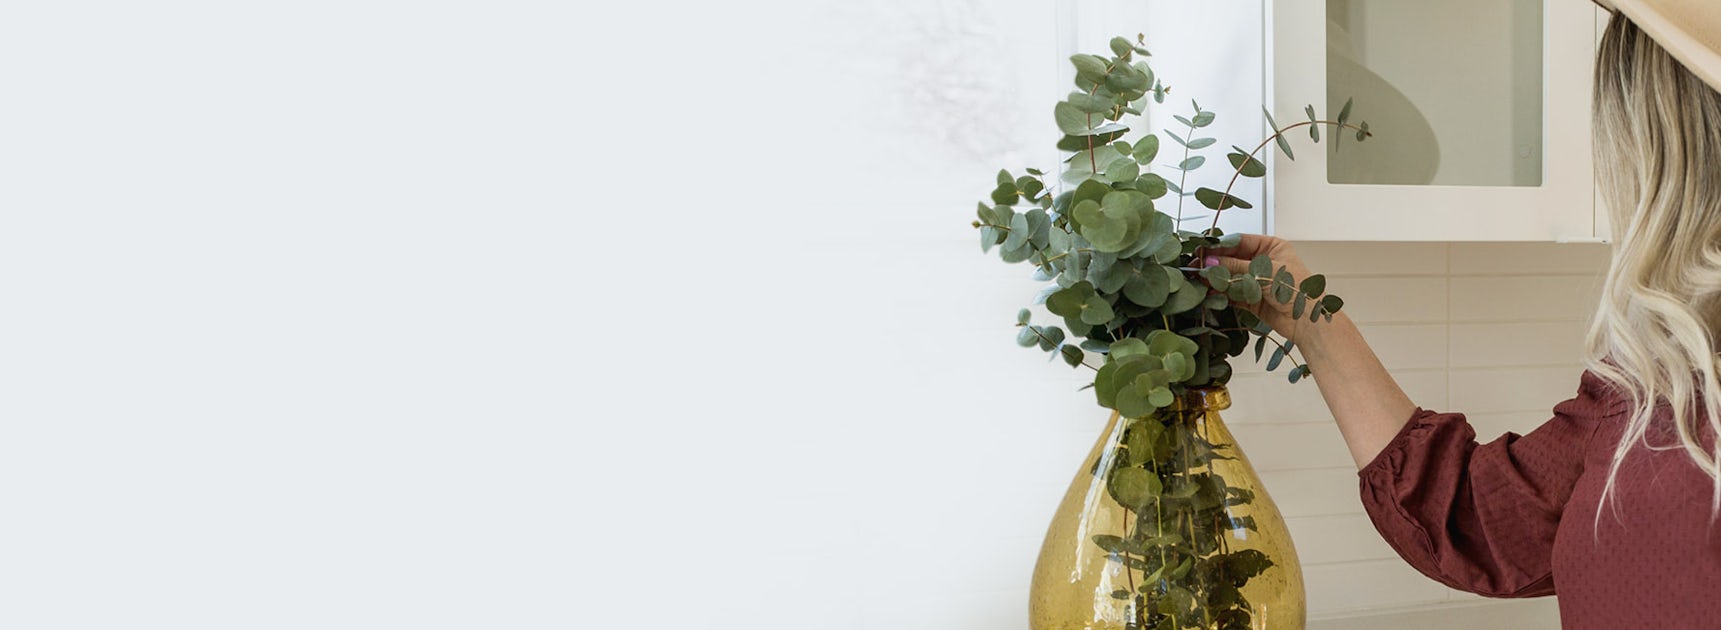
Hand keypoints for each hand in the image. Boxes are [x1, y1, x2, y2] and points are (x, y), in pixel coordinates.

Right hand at [1203, 233, 1325, 343]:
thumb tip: (1210, 263)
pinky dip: (1220, 294)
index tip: (1202, 249)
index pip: (1239, 242)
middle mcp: (1263, 262)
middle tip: (1196, 266)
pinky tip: (1208, 292)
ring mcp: (1256, 281)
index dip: (1220, 246)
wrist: (1308, 321)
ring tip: (1198, 280)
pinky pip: (1231, 293)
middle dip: (1215, 264)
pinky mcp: (1251, 299)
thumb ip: (1235, 267)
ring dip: (1215, 279)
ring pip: (1230, 277)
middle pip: (1232, 259)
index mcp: (1271, 247)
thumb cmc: (1296, 289)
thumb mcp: (1264, 272)